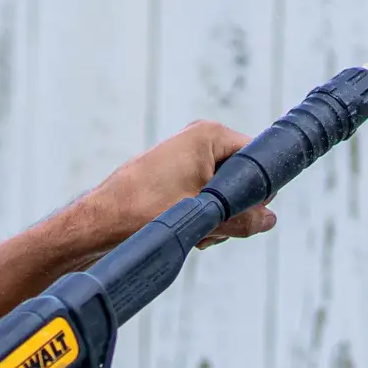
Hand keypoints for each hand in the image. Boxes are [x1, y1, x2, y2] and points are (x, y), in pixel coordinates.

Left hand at [93, 120, 276, 248]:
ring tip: (195, 231)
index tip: (244, 213)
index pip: (257, 158)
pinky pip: (205, 199)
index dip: (258, 190)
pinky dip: (201, 219)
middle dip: (233, 210)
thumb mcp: (203, 217)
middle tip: (212, 225)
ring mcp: (186, 159)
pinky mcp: (175, 178)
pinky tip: (186, 232)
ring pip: (223, 195)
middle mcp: (199, 141)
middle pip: (242, 180)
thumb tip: (268, 219)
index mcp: (209, 135)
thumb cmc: (142, 210)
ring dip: (216, 220)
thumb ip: (243, 218)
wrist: (99, 223)